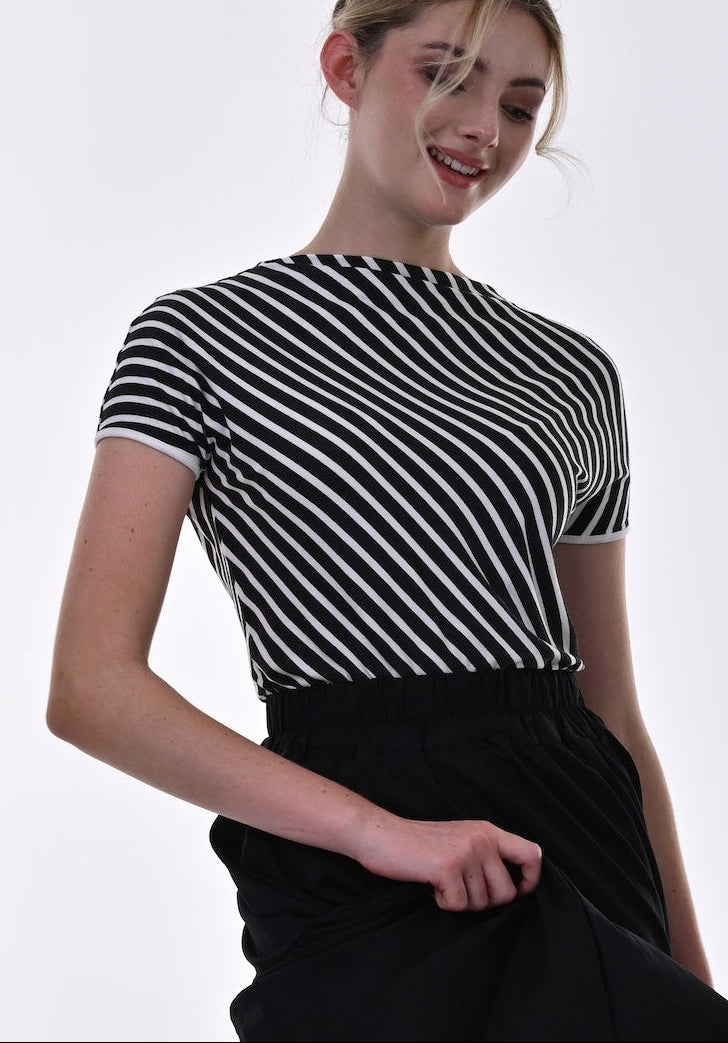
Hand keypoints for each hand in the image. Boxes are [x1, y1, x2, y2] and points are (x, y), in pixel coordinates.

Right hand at [355, 815, 541, 911]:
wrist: (381, 836)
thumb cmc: (419, 844)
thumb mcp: (460, 839)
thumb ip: (485, 854)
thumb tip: (512, 890)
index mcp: (488, 831)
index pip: (533, 854)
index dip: (530, 880)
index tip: (515, 893)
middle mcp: (482, 838)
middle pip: (507, 892)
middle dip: (484, 902)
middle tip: (461, 890)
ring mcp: (466, 851)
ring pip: (482, 903)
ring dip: (461, 901)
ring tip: (442, 882)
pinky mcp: (448, 867)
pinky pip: (459, 905)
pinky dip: (444, 903)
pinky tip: (432, 885)